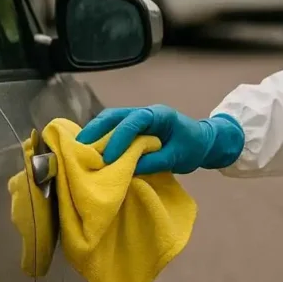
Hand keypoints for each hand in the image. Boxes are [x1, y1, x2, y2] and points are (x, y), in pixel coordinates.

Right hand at [76, 105, 243, 174]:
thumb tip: (128, 169)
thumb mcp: (177, 157)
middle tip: (79, 146)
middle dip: (96, 129)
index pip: (134, 122)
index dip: (118, 139)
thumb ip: (154, 161)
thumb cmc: (193, 147)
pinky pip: (114, 128)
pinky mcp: (134, 128)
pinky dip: (101, 137)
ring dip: (95, 132)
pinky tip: (90, 149)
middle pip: (115, 115)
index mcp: (159, 115)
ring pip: (111, 120)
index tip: (108, 158)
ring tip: (79, 148)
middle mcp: (145, 113)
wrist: (203, 142)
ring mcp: (138, 119)